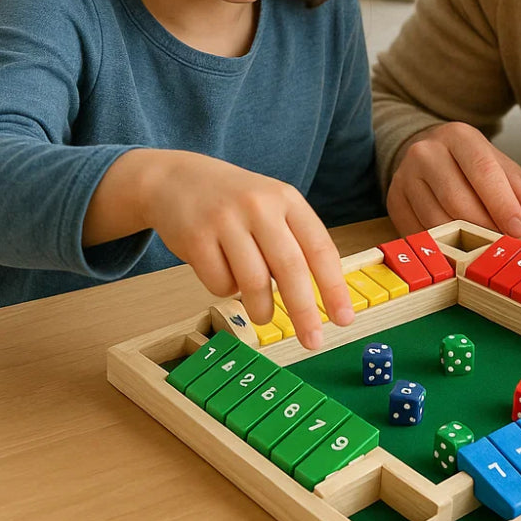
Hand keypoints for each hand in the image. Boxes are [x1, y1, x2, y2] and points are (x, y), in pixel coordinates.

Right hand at [85, 149, 352, 348]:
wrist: (176, 179)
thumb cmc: (235, 202)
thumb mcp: (272, 206)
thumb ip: (295, 241)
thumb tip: (322, 295)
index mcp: (287, 199)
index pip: (320, 248)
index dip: (334, 287)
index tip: (344, 318)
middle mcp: (260, 206)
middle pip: (290, 268)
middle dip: (304, 312)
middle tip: (313, 341)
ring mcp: (226, 220)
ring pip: (254, 282)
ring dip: (262, 309)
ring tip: (262, 315)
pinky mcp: (196, 237)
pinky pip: (220, 283)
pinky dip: (225, 290)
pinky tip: (223, 274)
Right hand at [386, 122, 520, 236]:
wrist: (425, 155)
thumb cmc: (468, 163)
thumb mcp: (497, 166)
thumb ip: (517, 188)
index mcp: (457, 136)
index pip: (483, 171)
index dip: (503, 204)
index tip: (519, 229)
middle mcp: (426, 152)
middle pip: (458, 200)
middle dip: (485, 227)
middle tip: (503, 244)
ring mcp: (405, 176)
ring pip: (437, 220)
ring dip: (464, 241)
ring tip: (484, 246)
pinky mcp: (394, 200)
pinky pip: (419, 232)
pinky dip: (442, 245)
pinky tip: (458, 247)